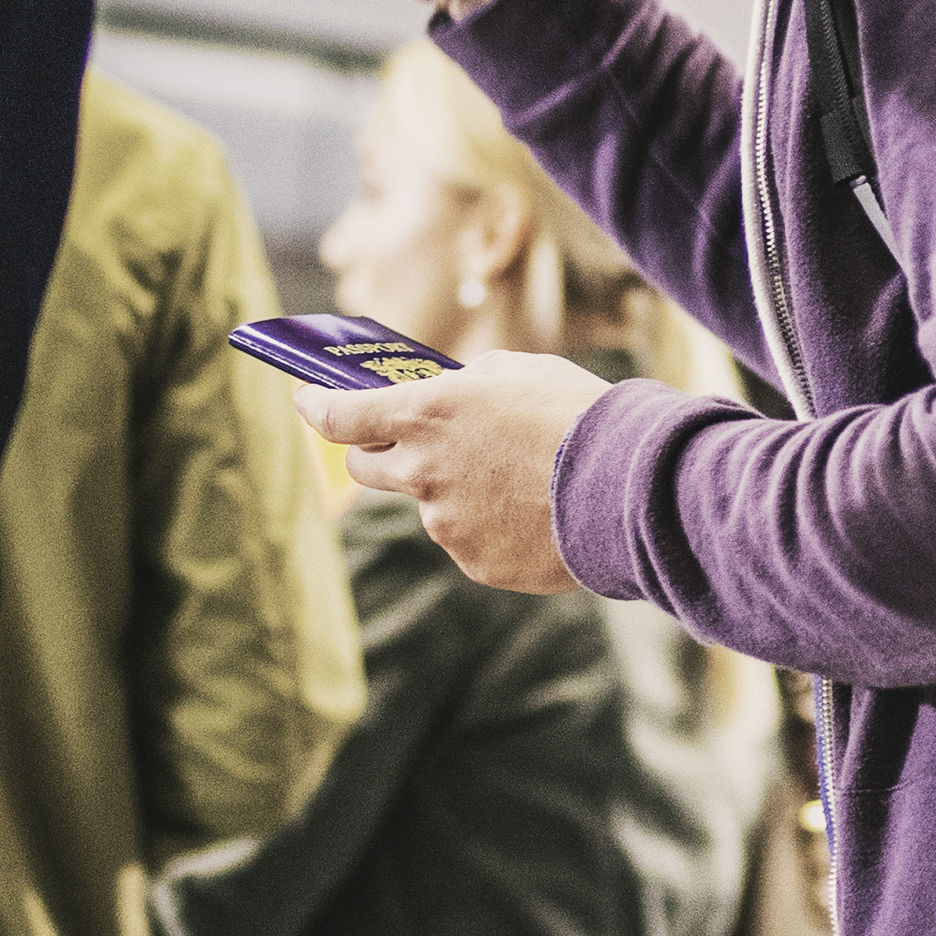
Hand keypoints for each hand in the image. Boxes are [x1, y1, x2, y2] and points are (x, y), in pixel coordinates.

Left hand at [291, 352, 608, 592]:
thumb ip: (469, 385)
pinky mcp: (474, 562)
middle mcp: (423, 472)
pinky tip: (534, 512)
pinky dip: (490, 526)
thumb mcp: (520, 373)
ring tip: (519, 479)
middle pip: (366, 470)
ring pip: (430, 505)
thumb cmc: (579, 416)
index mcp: (428, 413)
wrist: (628, 488)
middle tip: (402, 444)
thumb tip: (452, 396)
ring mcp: (446, 524)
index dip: (317, 408)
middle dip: (375, 454)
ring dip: (454, 491)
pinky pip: (468, 540)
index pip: (342, 416)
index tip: (306, 401)